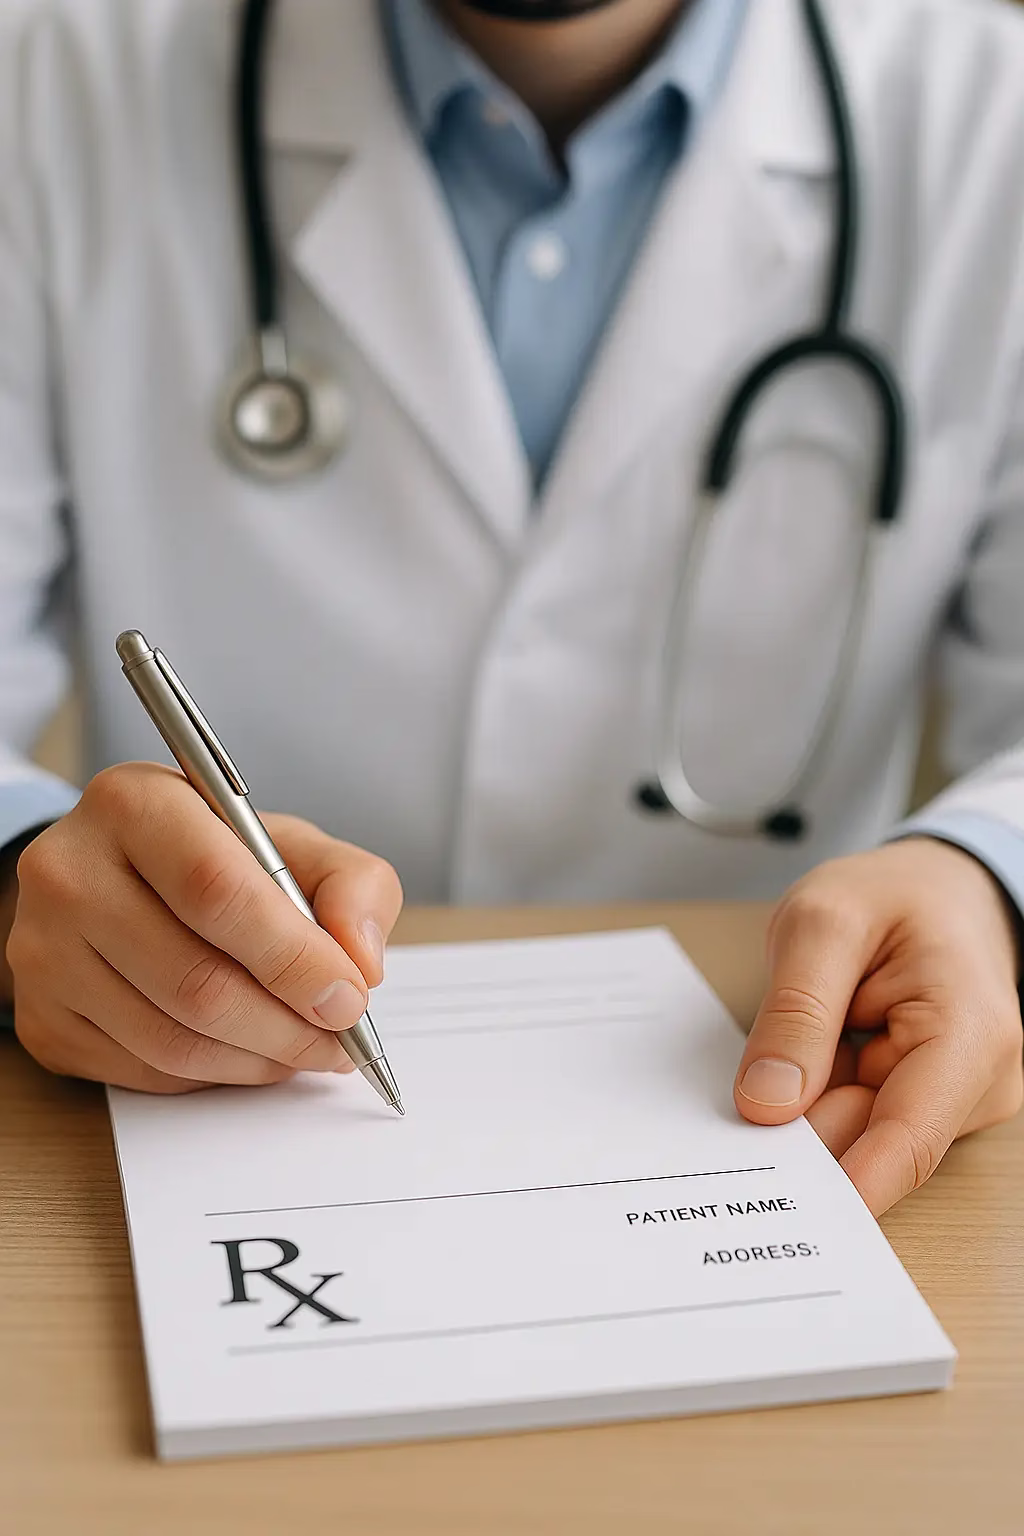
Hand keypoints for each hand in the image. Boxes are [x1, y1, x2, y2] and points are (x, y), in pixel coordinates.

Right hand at [7, 763, 402, 1092]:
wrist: (119, 879)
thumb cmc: (218, 859)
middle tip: (341, 1041)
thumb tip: (361, 963)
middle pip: (194, 980)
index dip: (293, 956)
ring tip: (307, 1050)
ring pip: (171, 1039)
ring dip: (259, 1060)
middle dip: (287, 1025)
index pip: (216, 891)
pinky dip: (215, 1075)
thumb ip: (351, 884)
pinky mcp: (42, 1018)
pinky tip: (251, 1053)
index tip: (350, 998)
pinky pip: (144, 1071)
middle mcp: (70, 872)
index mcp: (134, 804)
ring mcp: (43, 951)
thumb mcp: (293, 845)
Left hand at [733, 839, 1023, 1213]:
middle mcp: (978, 1080)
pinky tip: (794, 1073)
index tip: (773, 1212)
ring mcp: (955, 1100)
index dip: (838, 1188)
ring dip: (804, 1112)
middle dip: (796, 1140)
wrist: (942, 889)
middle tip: (722, 1130)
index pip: (906, 1141)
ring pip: (856, 1140)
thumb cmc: (894, 896)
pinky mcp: (929, 1106)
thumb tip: (766, 1103)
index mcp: (969, 1031)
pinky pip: (858, 1126)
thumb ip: (795, 1010)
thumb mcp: (823, 922)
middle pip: (871, 1146)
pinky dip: (816, 1105)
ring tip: (769, 1064)